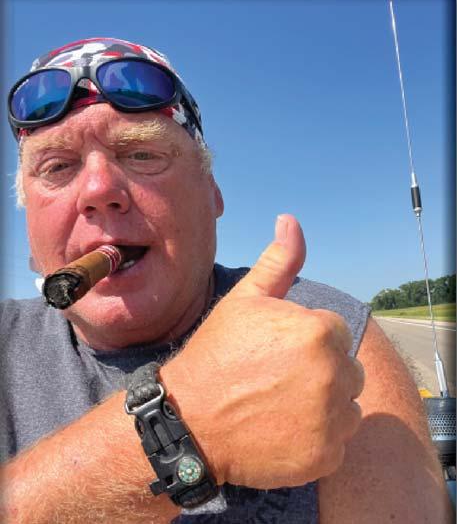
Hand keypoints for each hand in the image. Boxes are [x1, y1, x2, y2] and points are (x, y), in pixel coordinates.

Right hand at [160, 214, 363, 488]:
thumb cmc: (217, 354)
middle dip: (319, 369)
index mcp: (320, 331)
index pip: (336, 332)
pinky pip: (339, 439)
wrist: (190, 420)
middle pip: (346, 367)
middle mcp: (334, 375)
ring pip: (347, 403)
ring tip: (280, 403)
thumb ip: (278, 260)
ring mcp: (332, 420)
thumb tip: (290, 219)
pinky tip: (283, 430)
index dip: (305, 340)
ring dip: (324, 403)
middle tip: (275, 378)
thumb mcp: (245, 299)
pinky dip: (319, 437)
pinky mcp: (327, 456)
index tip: (274, 352)